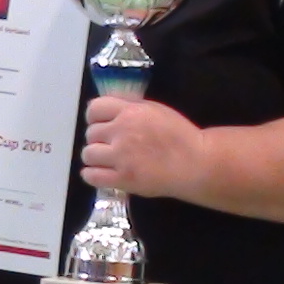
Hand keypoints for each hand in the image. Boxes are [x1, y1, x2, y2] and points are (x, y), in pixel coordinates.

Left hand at [78, 93, 199, 198]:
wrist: (195, 163)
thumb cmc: (179, 135)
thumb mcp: (156, 109)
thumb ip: (130, 104)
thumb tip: (107, 104)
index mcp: (130, 112)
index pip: (94, 108)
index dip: (94, 117)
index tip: (100, 124)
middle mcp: (122, 132)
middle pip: (91, 133)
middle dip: (98, 138)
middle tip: (109, 145)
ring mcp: (120, 157)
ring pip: (88, 154)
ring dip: (94, 157)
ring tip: (106, 160)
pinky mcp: (122, 179)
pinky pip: (92, 176)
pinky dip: (91, 174)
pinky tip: (99, 173)